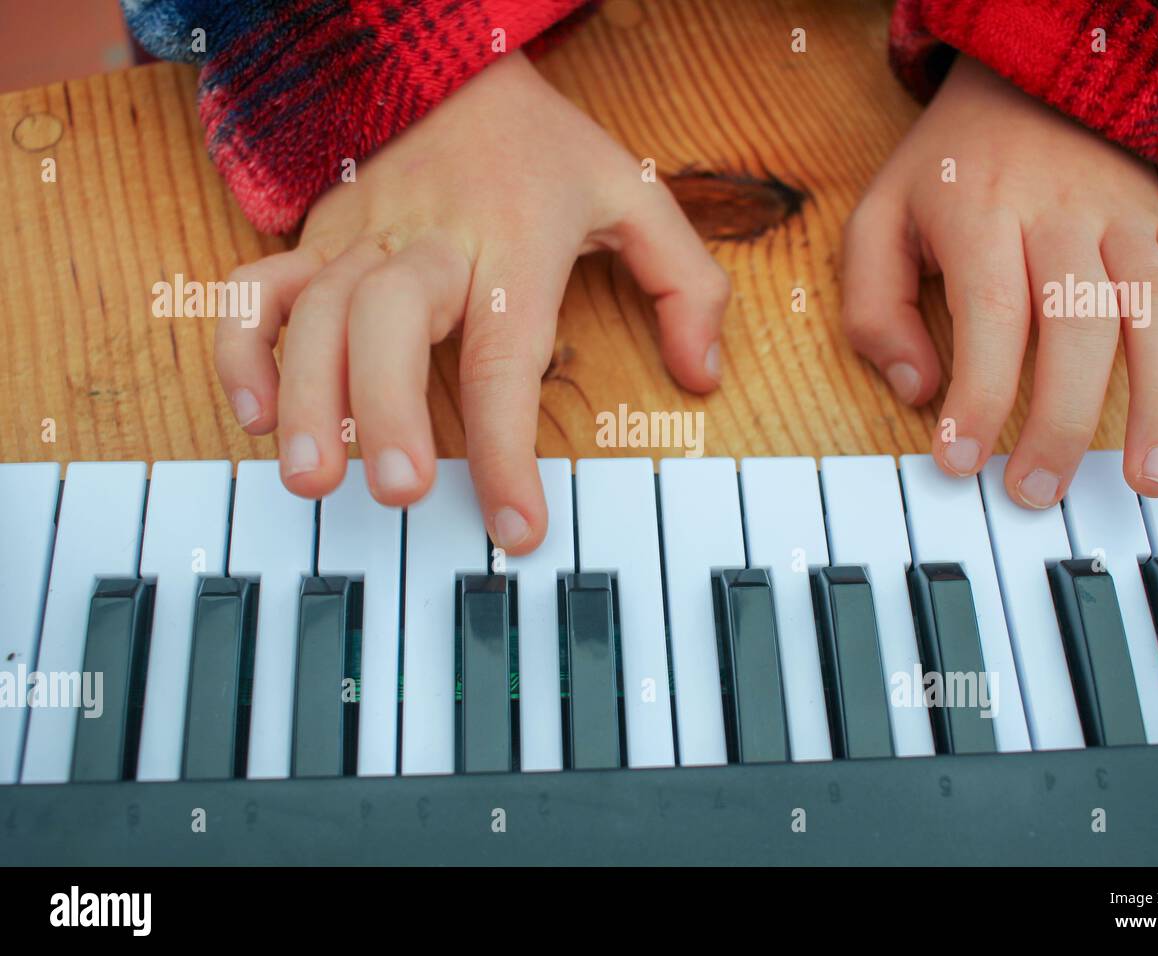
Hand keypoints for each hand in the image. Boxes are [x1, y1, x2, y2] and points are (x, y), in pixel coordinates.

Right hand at [215, 52, 728, 553]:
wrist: (447, 66)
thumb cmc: (541, 147)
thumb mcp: (633, 192)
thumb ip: (686, 281)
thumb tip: (703, 373)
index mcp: (514, 242)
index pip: (506, 358)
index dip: (509, 450)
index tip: (516, 528)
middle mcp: (431, 244)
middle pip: (391, 320)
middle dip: (387, 409)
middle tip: (398, 491)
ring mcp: (362, 240)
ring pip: (315, 312)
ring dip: (305, 396)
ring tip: (310, 477)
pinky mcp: (315, 240)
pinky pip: (258, 290)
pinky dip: (244, 347)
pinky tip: (255, 413)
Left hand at [842, 54, 1157, 504]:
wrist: (1029, 84)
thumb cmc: (947, 172)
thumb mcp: (878, 221)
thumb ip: (876, 305)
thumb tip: (916, 389)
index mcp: (980, 212)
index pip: (991, 312)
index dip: (980, 396)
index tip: (961, 462)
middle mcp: (1062, 215)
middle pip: (1080, 322)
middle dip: (1062, 420)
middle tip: (1037, 492)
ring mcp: (1126, 218)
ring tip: (1148, 479)